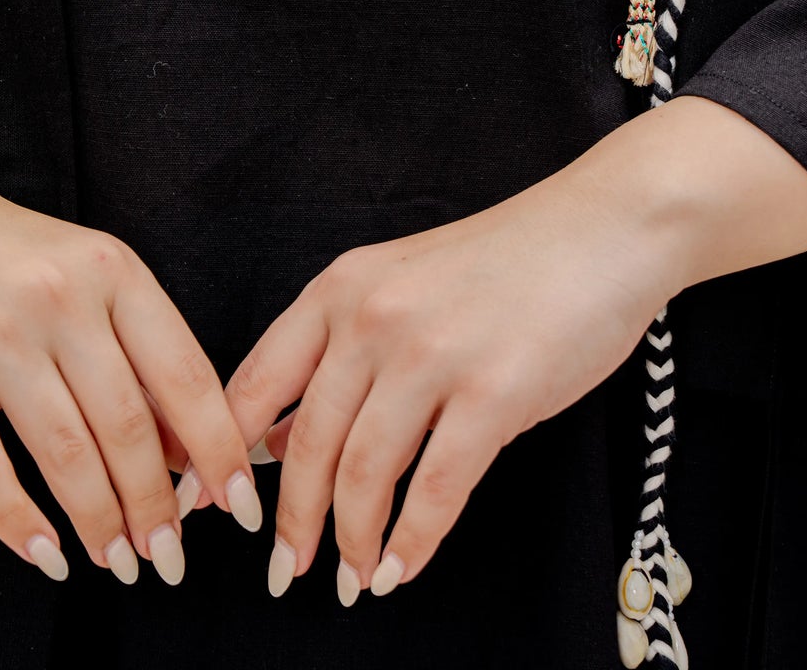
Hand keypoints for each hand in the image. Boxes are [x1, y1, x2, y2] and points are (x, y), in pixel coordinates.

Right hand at [0, 70, 262, 586]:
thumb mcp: (81, 270)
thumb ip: (132, 345)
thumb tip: (184, 450)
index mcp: (111, 268)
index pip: (185, 373)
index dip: (219, 450)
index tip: (240, 507)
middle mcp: (60, 297)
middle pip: (129, 426)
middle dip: (157, 508)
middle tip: (170, 559)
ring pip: (67, 454)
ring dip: (100, 523)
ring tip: (118, 563)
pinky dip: (21, 523)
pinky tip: (46, 555)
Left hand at [224, 160, 665, 602]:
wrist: (602, 228)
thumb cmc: (505, 262)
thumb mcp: (399, 283)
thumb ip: (338, 350)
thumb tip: (279, 437)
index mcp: (341, 287)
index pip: (254, 382)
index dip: (219, 453)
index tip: (204, 506)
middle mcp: (373, 318)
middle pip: (305, 444)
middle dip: (289, 523)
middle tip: (284, 571)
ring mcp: (432, 356)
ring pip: (363, 476)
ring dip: (350, 542)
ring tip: (349, 579)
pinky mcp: (493, 395)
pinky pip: (436, 491)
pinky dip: (412, 544)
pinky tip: (402, 568)